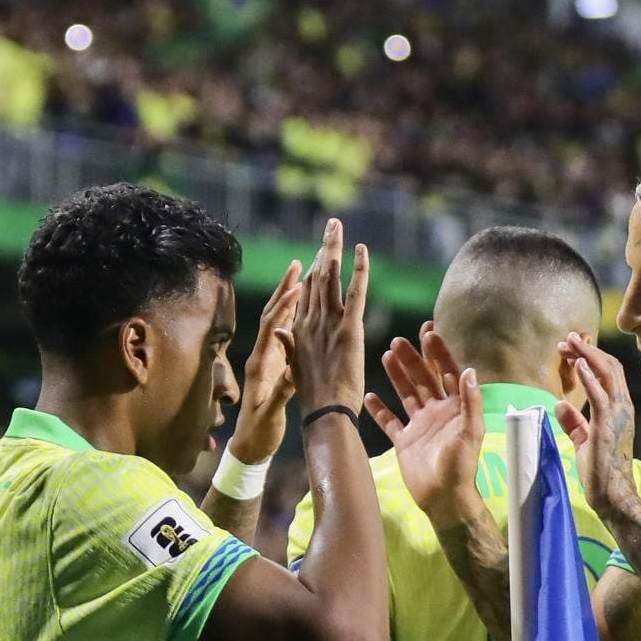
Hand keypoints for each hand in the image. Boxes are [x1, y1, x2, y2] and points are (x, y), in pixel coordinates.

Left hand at [228, 260, 302, 464]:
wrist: (249, 446)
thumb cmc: (259, 433)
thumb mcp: (271, 414)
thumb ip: (281, 393)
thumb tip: (292, 374)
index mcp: (260, 365)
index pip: (272, 328)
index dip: (283, 307)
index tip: (298, 286)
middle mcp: (261, 356)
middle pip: (272, 315)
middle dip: (284, 290)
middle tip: (297, 265)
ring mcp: (266, 359)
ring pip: (278, 321)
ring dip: (287, 297)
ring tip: (300, 276)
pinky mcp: (272, 365)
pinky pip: (283, 333)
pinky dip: (292, 315)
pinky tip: (301, 306)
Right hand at [291, 218, 369, 416]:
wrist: (323, 413)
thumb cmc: (314, 400)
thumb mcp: (297, 369)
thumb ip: (289, 346)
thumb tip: (278, 331)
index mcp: (299, 332)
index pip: (307, 293)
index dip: (314, 269)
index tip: (320, 251)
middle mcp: (310, 322)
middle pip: (316, 277)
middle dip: (323, 249)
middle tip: (331, 226)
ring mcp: (328, 324)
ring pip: (330, 278)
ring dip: (334, 249)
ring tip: (337, 227)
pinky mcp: (348, 330)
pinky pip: (355, 293)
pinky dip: (359, 270)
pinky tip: (362, 250)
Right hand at [365, 324, 483, 525]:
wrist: (444, 497)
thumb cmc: (461, 465)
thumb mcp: (470, 431)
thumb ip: (470, 401)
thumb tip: (468, 370)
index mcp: (455, 407)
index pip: (447, 373)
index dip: (438, 353)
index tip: (428, 333)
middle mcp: (437, 412)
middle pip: (424, 379)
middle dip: (413, 359)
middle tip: (398, 340)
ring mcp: (419, 426)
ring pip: (406, 394)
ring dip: (398, 376)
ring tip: (386, 355)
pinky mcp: (404, 441)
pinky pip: (390, 421)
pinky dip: (380, 409)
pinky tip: (370, 395)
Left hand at [553, 333, 639, 517]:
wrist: (614, 495)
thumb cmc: (601, 472)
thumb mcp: (584, 441)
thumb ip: (574, 422)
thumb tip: (559, 404)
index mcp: (618, 409)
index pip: (607, 374)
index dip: (589, 358)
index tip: (570, 350)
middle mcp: (622, 407)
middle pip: (608, 367)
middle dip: (586, 350)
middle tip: (567, 339)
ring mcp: (617, 414)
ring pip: (605, 374)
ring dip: (586, 355)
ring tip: (570, 341)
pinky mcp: (607, 425)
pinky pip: (599, 394)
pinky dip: (589, 376)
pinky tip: (578, 363)